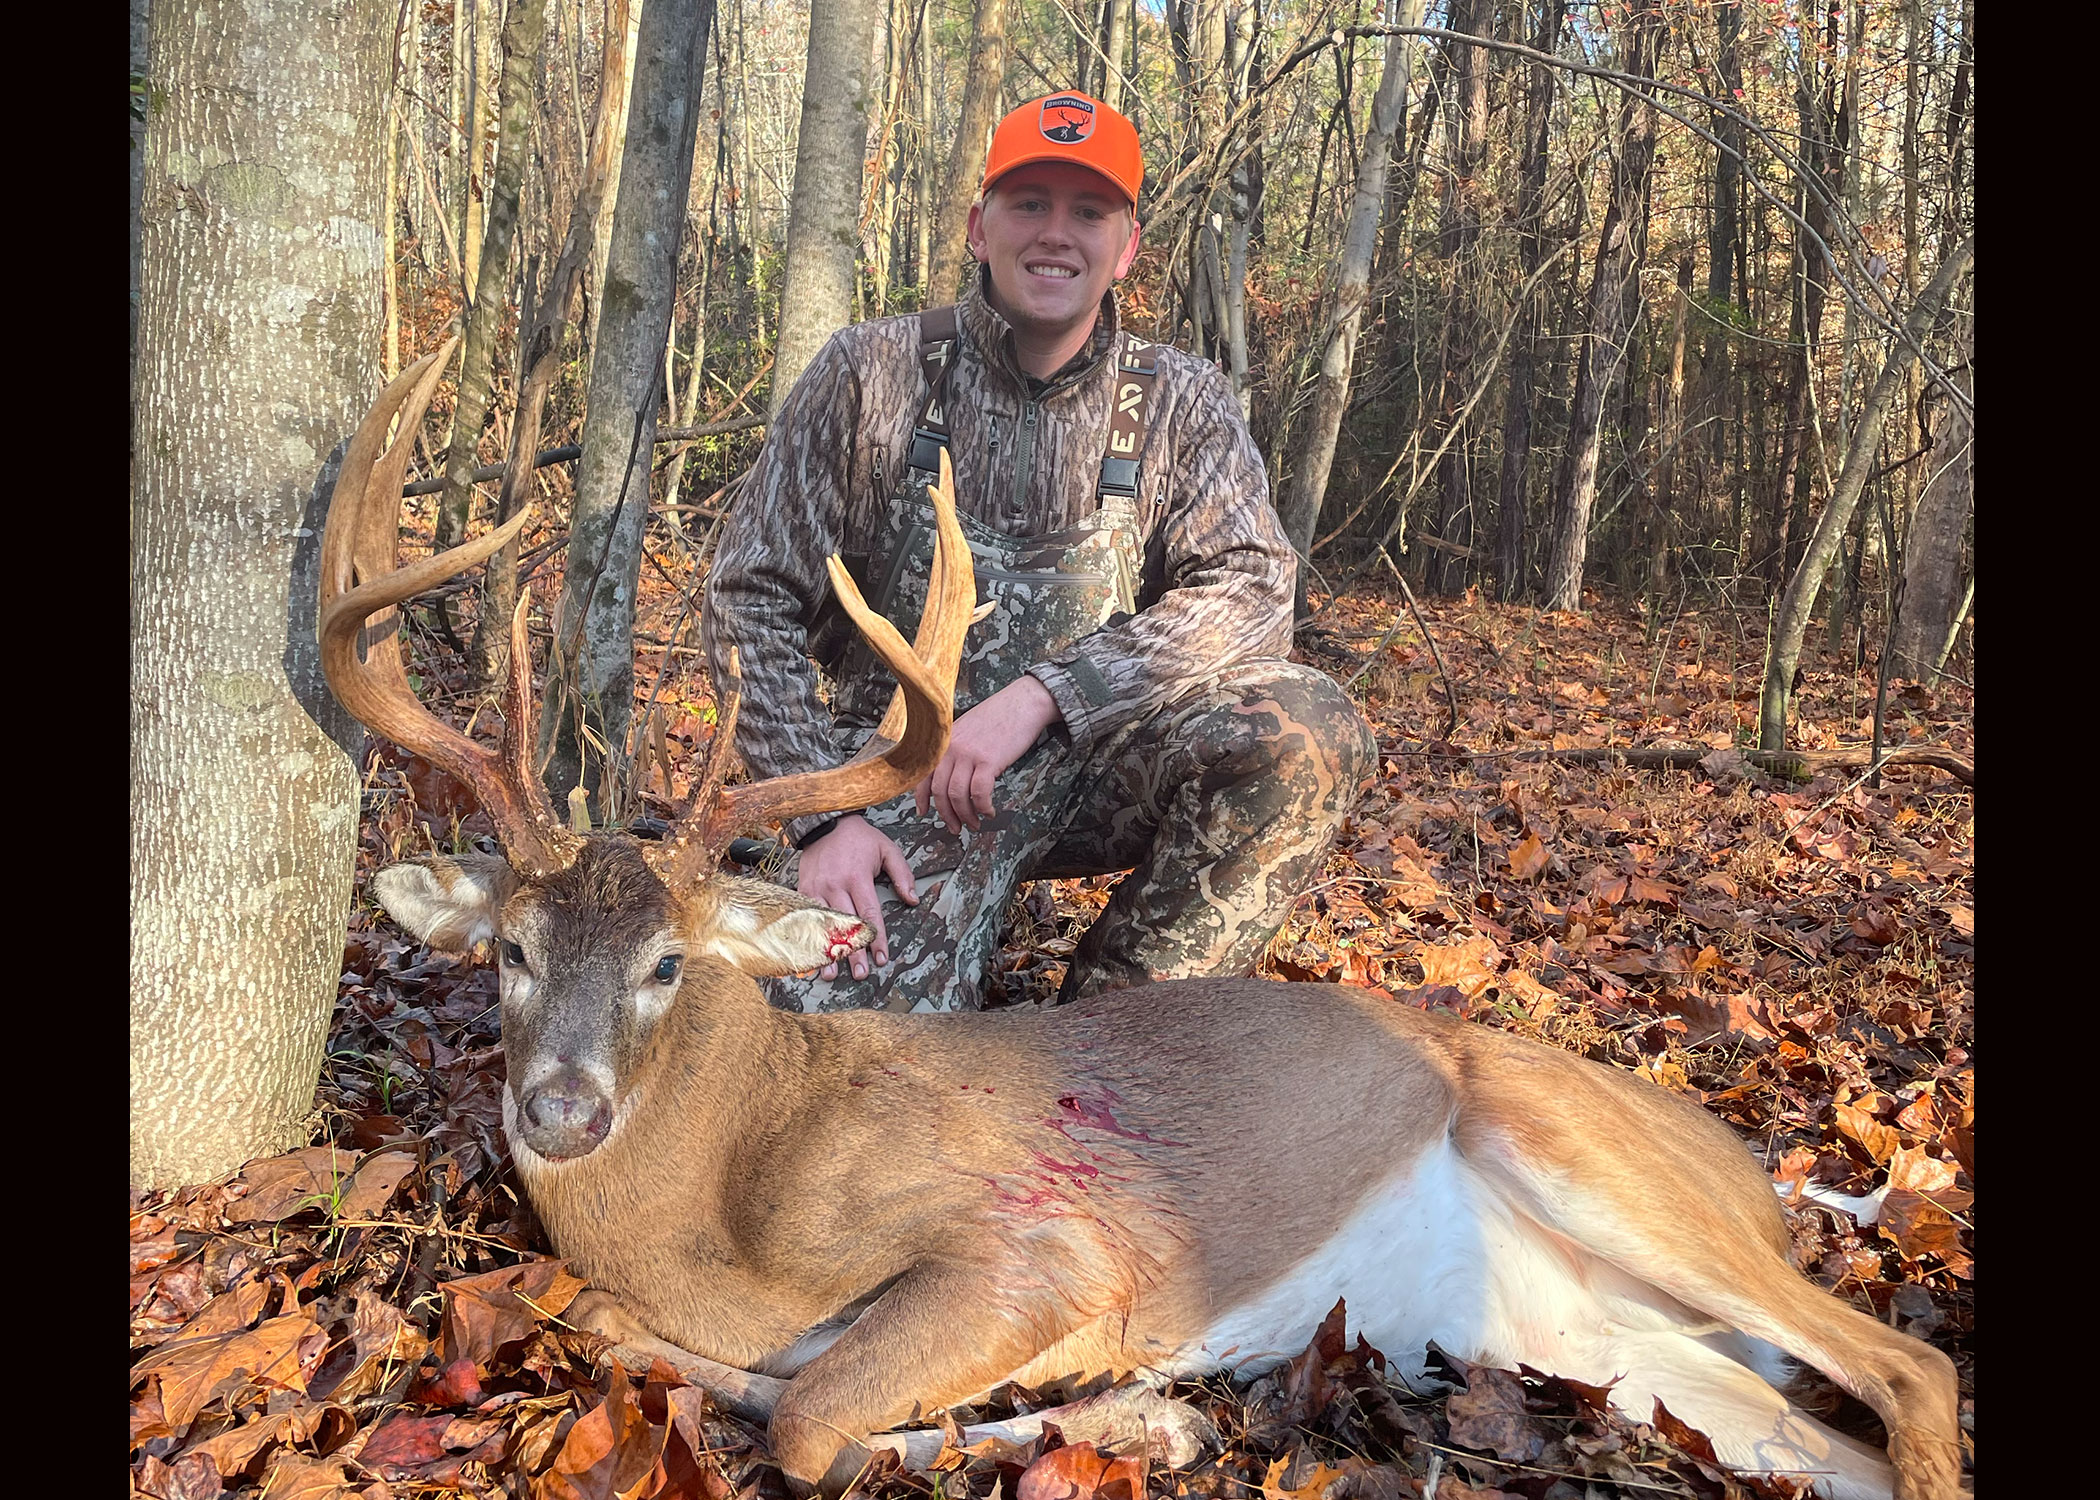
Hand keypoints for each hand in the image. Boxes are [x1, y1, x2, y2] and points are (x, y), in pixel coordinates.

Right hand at [797, 815, 917, 980]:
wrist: (825, 821)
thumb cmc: (859, 838)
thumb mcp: (887, 849)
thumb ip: (902, 874)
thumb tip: (912, 900)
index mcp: (857, 878)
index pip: (869, 915)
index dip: (876, 939)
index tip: (882, 958)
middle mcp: (835, 885)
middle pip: (846, 926)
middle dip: (853, 953)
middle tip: (861, 974)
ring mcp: (816, 888)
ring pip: (823, 926)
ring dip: (826, 951)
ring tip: (830, 974)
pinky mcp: (803, 888)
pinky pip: (804, 917)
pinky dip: (807, 937)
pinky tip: (808, 955)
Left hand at [914, 674, 1062, 832]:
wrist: (1024, 702)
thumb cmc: (1000, 716)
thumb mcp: (967, 729)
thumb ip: (956, 750)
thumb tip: (952, 777)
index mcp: (945, 741)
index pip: (924, 774)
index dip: (921, 798)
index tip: (924, 812)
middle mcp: (952, 748)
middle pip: (940, 791)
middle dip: (947, 815)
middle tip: (955, 827)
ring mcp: (969, 753)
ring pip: (957, 795)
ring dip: (965, 815)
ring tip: (975, 823)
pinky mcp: (988, 760)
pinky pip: (979, 792)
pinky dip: (983, 807)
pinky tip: (989, 811)